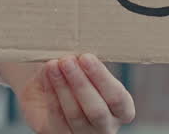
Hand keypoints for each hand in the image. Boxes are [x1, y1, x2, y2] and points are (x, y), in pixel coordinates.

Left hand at [14, 54, 134, 133]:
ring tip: (53, 64)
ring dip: (63, 86)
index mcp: (121, 110)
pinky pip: (55, 117)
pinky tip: (47, 75)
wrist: (47, 86)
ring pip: (75, 114)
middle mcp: (106, 127)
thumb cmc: (76, 73)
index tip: (86, 57)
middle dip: (81, 83)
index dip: (102, 78)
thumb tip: (80, 44)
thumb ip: (87, 61)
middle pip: (96, 110)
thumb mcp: (86, 66)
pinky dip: (51, 94)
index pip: (117, 98)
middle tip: (67, 60)